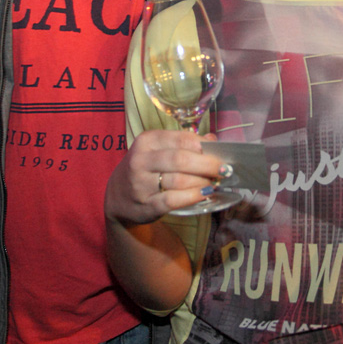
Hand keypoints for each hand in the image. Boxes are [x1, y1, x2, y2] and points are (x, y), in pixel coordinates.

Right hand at [105, 130, 223, 225]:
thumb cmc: (145, 168)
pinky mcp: (146, 204)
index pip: (182, 138)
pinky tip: (204, 194)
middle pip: (181, 159)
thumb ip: (184, 143)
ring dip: (202, 182)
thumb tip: (213, 140)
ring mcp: (141, 184)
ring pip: (179, 181)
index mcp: (147, 141)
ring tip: (214, 182)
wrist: (118, 196)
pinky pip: (173, 200)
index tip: (220, 152)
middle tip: (224, 170)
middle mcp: (141, 160)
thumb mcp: (158, 149)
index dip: (205, 146)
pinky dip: (192, 197)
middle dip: (208, 165)